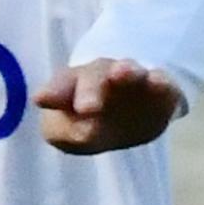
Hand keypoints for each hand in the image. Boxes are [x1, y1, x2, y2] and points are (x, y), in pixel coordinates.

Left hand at [35, 58, 182, 154]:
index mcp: (74, 86)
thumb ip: (66, 133)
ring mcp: (134, 80)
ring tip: (122, 73)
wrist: (130, 117)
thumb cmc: (88, 123)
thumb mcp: (68, 134)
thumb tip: (83, 131)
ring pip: (128, 70)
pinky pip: (162, 83)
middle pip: (94, 77)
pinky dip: (160, 81)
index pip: (62, 86)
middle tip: (86, 107)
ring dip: (125, 71)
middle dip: (90, 90)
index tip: (42, 100)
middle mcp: (103, 77)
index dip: (53, 92)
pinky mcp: (161, 91)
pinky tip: (158, 82)